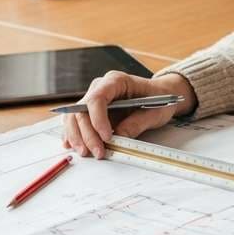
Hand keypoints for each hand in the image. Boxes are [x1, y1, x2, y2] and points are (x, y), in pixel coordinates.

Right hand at [62, 71, 195, 158]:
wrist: (161, 95)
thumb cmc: (159, 98)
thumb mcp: (156, 111)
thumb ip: (138, 123)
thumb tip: (119, 136)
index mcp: (116, 81)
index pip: (97, 98)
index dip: (98, 119)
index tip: (108, 137)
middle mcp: (100, 88)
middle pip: (82, 110)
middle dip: (88, 134)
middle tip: (98, 152)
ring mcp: (93, 100)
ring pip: (74, 117)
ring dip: (78, 137)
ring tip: (87, 153)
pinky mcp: (91, 112)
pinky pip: (76, 123)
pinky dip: (73, 135)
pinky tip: (73, 147)